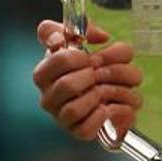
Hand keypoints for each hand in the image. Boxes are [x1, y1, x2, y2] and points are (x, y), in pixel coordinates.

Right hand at [32, 20, 142, 141]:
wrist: (112, 94)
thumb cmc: (94, 66)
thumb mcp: (86, 40)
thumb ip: (83, 28)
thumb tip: (99, 36)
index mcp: (46, 72)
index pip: (54, 60)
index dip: (76, 56)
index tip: (88, 55)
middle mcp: (48, 97)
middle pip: (67, 85)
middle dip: (97, 75)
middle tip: (105, 72)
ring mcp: (62, 117)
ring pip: (77, 108)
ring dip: (107, 93)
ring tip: (116, 87)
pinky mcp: (78, 132)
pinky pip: (88, 129)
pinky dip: (109, 114)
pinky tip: (116, 105)